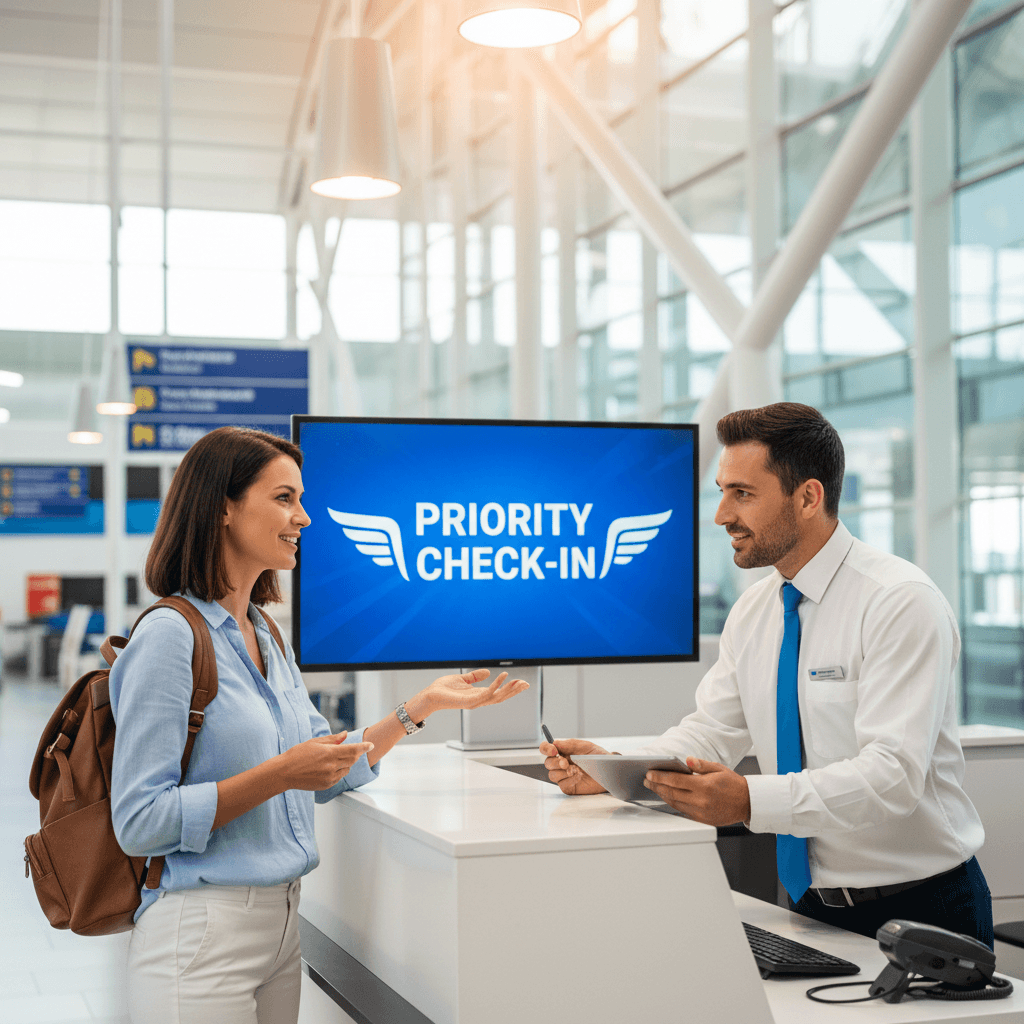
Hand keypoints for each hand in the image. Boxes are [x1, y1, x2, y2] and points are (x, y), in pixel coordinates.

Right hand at [279, 732, 374, 790]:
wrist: (284, 773)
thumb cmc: (297, 755)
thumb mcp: (315, 742)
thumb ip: (332, 740)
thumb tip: (345, 735)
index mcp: (329, 753)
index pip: (352, 750)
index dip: (363, 747)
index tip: (371, 745)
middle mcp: (331, 766)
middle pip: (352, 760)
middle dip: (355, 754)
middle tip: (351, 750)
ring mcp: (329, 777)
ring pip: (347, 770)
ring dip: (346, 763)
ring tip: (334, 759)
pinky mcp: (326, 785)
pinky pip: (339, 778)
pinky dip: (339, 772)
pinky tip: (329, 768)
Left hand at [406, 669, 529, 718]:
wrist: (430, 695)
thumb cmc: (443, 689)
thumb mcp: (462, 679)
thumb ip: (474, 677)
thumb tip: (487, 671)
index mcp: (478, 695)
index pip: (498, 693)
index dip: (510, 689)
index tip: (522, 683)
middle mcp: (479, 700)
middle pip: (501, 697)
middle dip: (514, 691)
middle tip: (526, 684)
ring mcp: (475, 702)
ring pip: (497, 697)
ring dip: (509, 689)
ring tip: (519, 682)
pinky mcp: (470, 701)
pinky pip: (487, 693)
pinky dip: (496, 685)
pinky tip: (503, 677)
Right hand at [540, 737, 608, 794]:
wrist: (610, 772)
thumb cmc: (599, 757)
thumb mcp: (586, 746)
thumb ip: (569, 744)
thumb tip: (555, 743)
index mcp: (564, 752)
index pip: (547, 748)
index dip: (546, 748)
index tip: (553, 750)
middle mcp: (562, 764)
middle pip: (548, 763)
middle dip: (555, 762)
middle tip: (566, 763)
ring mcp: (564, 776)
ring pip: (552, 775)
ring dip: (563, 772)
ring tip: (576, 770)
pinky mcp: (569, 787)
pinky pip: (561, 784)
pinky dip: (569, 780)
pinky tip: (578, 777)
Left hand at [643, 757, 749, 825]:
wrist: (747, 803)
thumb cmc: (733, 784)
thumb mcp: (718, 769)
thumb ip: (701, 765)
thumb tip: (687, 760)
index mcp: (705, 786)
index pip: (676, 781)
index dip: (661, 777)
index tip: (650, 773)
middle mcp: (701, 801)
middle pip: (672, 793)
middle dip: (657, 785)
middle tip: (647, 780)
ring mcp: (701, 812)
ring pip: (675, 803)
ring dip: (662, 795)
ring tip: (654, 787)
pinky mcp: (702, 820)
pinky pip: (682, 811)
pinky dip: (672, 803)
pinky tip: (667, 797)